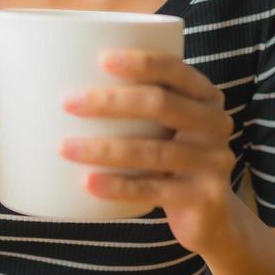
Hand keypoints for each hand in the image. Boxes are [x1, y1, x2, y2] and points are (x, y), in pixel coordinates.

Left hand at [60, 49, 237, 254]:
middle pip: (161, 104)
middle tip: (68, 102)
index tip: (100, 60)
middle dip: (111, 100)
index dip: (140, 62)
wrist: (211, 215)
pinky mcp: (204, 197)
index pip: (174, 69)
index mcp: (205, 95)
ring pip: (154, 151)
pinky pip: (155, 189)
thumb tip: (58, 80)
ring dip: (104, 149)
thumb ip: (135, 102)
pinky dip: (118, 186)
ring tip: (64, 148)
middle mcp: (216, 122)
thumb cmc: (171, 156)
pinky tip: (89, 183)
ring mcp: (214, 161)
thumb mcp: (164, 125)